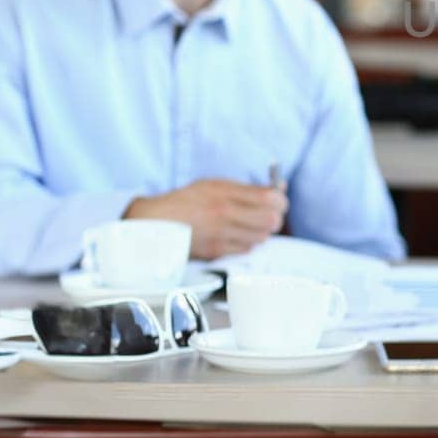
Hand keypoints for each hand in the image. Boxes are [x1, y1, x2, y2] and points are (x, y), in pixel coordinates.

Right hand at [124, 179, 287, 258]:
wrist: (157, 223)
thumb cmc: (188, 201)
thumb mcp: (215, 185)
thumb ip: (247, 188)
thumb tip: (279, 188)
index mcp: (225, 192)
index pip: (270, 198)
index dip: (281, 200)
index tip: (279, 200)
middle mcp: (224, 213)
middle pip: (271, 220)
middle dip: (276, 217)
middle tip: (270, 214)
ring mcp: (221, 234)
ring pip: (261, 237)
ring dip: (262, 231)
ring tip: (251, 224)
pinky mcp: (216, 251)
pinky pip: (246, 249)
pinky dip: (248, 243)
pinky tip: (238, 235)